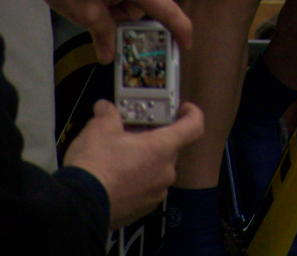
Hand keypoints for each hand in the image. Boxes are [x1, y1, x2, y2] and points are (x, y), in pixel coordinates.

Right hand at [63, 99, 203, 228]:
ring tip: (120, 158)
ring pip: (156, 171)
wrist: (78, 206)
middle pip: (170, 149)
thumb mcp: (100, 128)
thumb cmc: (97, 162)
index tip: (182, 108)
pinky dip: (135, 182)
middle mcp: (165, 172)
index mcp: (163, 148)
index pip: (194, 127)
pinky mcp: (140, 212)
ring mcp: (154, 195)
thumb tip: (104, 107)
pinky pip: (144, 190)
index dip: (192, 114)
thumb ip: (108, 114)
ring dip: (144, 162)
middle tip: (134, 134)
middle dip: (155, 139)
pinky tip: (114, 179)